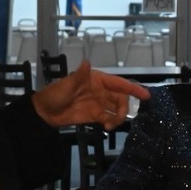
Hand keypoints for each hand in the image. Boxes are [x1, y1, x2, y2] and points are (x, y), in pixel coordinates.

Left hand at [33, 61, 150, 129]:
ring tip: (111, 125)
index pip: (119, 83)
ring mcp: (98, 103)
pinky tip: (107, 127)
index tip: (146, 95)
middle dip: (124, 108)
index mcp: (97, 79)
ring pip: (116, 109)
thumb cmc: (55, 94)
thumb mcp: (67, 84)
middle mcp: (101, 90)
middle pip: (120, 98)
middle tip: (121, 118)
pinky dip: (111, 123)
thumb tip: (86, 61)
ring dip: (118, 117)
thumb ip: (79, 75)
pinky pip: (108, 118)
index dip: (133, 89)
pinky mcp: (95, 115)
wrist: (45, 112)